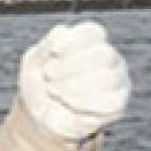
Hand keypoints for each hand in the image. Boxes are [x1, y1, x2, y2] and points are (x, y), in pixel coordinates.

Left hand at [18, 21, 130, 141]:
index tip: (54, 51)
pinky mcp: (117, 106)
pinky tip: (67, 103)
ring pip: (108, 78)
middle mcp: (109, 59)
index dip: (74, 40)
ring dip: (75, 85)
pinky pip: (110, 103)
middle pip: (104, 54)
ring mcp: (117, 81)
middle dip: (71, 65)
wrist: (40, 118)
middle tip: (49, 74)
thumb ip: (45, 46)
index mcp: (91, 42)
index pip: (94, 33)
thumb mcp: (34, 63)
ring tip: (53, 90)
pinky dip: (84, 103)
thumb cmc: (40, 85)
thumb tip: (62, 32)